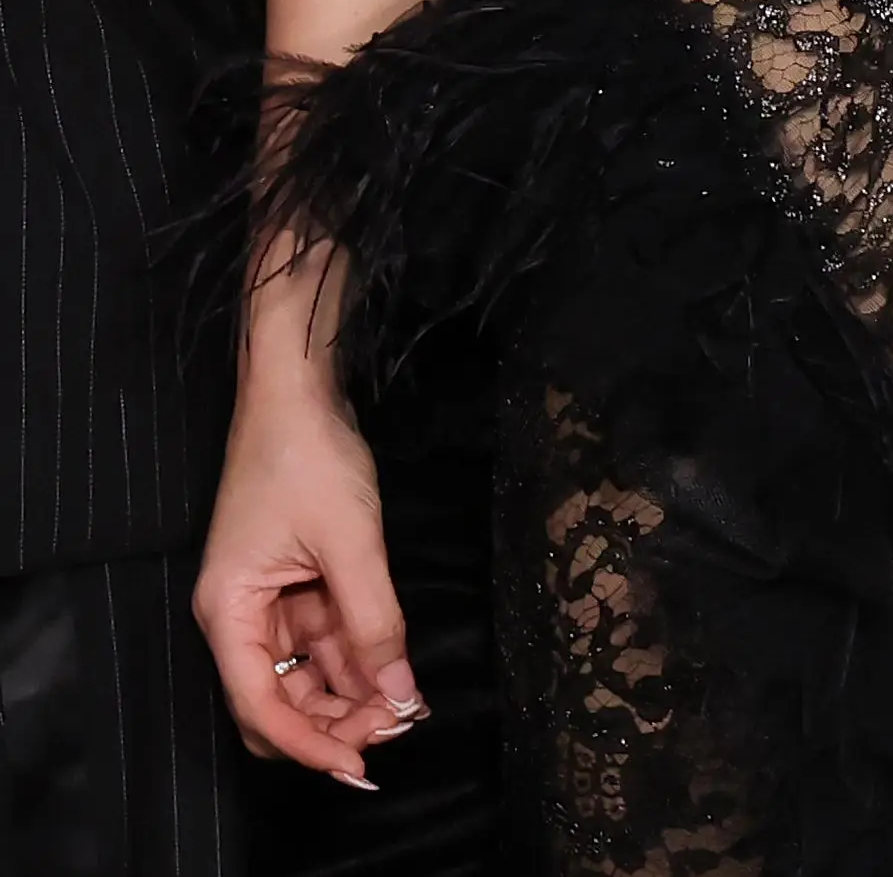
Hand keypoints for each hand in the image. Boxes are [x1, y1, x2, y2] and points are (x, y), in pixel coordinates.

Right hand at [195, 366, 426, 790]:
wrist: (298, 386)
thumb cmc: (308, 454)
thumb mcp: (350, 540)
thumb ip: (374, 621)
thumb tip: (400, 695)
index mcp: (228, 612)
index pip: (260, 706)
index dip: (309, 744)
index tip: (360, 766)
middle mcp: (239, 616)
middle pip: (280, 699)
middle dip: (335, 721)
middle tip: (398, 725)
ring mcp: (267, 600)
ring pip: (305, 673)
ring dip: (350, 693)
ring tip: (406, 704)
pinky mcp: (294, 581)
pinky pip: (321, 639)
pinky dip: (355, 657)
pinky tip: (394, 670)